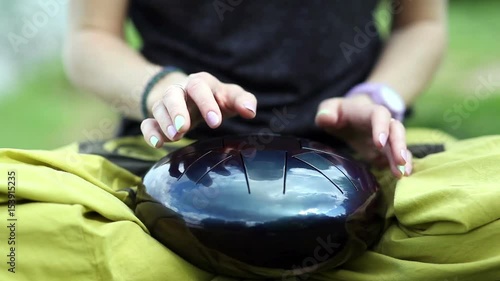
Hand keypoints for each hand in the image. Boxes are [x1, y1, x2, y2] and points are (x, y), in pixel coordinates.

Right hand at [141, 72, 256, 147]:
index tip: (215, 123)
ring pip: (159, 107)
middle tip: (184, 128)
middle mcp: (180, 91)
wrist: (191, 97)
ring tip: (175, 137)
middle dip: (177, 111)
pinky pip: (147, 122)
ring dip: (165, 122)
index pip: (200, 87)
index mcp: (200, 83)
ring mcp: (166, 104)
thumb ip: (243, 101)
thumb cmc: (215, 98)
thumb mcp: (230, 97)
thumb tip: (250, 112)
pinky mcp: (157, 119)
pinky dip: (150, 132)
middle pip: (173, 94)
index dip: (206, 104)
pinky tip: (157, 143)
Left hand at [315, 95, 412, 177]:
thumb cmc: (339, 112)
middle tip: (400, 161)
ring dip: (403, 158)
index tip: (380, 144)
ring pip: (399, 144)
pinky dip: (401, 165)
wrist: (350, 116)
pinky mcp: (387, 150)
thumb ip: (326, 111)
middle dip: (399, 145)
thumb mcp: (329, 108)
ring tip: (404, 174)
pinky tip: (402, 176)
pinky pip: (397, 156)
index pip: (379, 115)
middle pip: (396, 129)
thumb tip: (327, 118)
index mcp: (367, 112)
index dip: (381, 128)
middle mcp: (382, 123)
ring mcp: (387, 137)